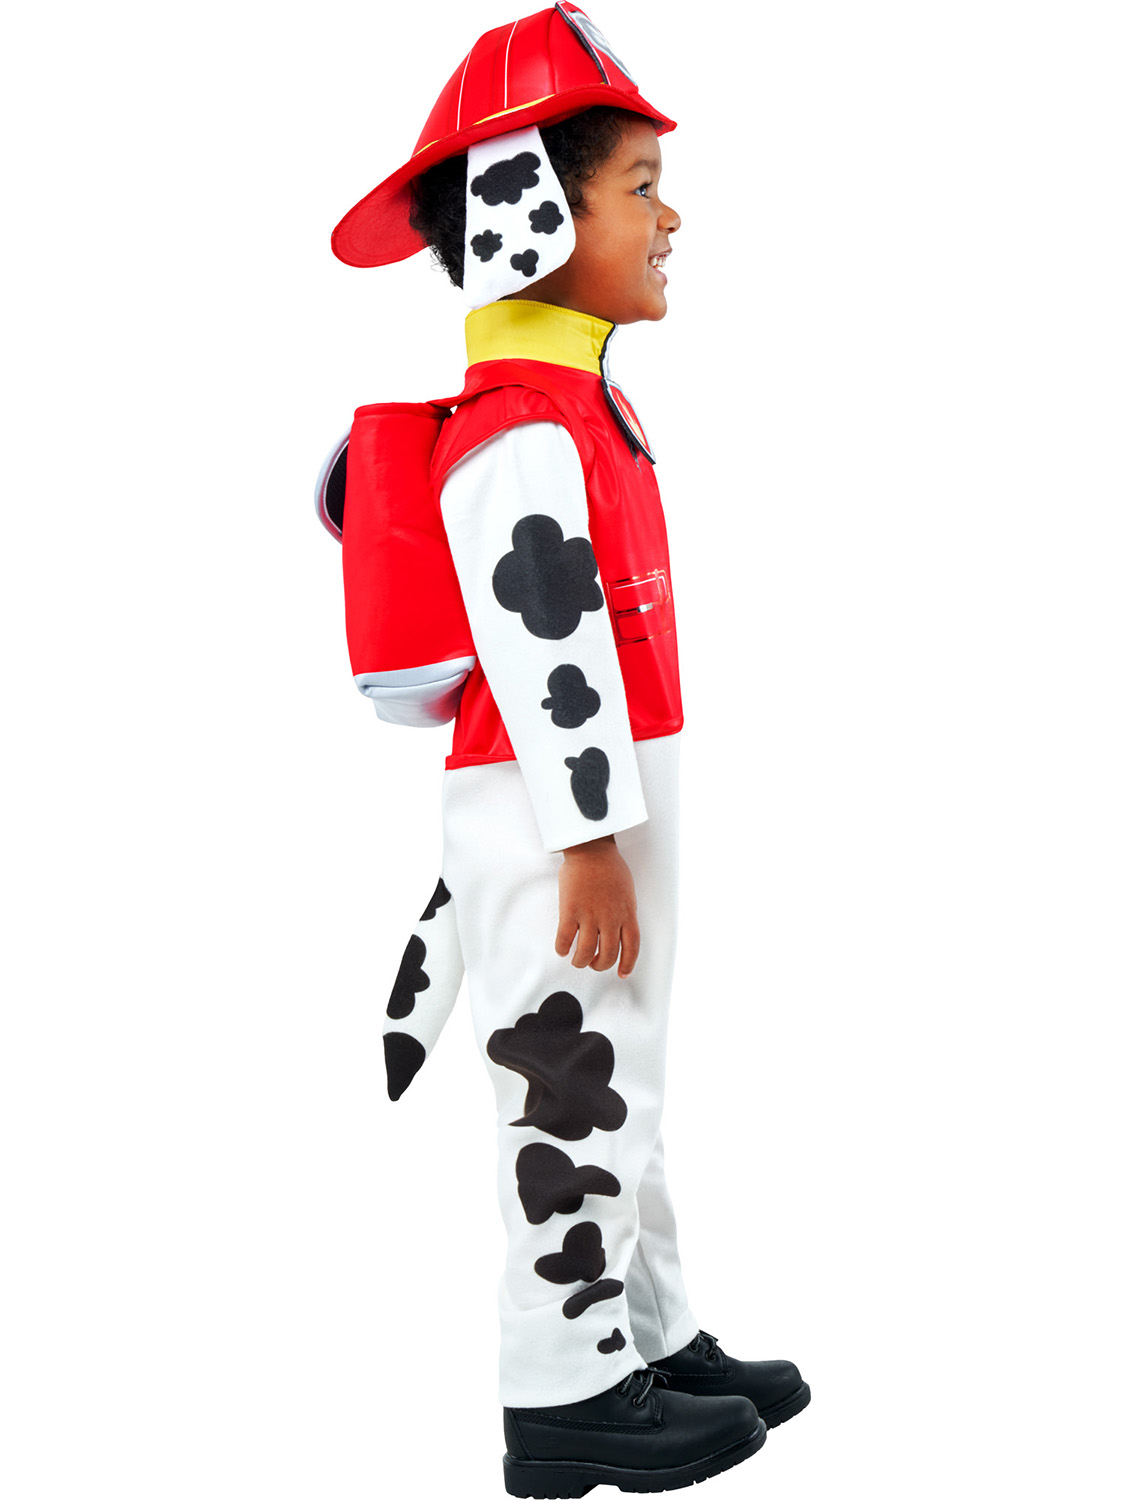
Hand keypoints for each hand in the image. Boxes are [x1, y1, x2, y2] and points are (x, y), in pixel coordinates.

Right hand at [555, 834, 639, 977]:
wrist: (591, 849)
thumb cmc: (609, 866)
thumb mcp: (627, 892)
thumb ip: (624, 911)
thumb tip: (619, 928)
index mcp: (627, 913)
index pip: (632, 947)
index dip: (628, 964)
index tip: (622, 973)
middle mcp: (611, 918)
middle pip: (608, 955)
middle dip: (600, 965)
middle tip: (593, 963)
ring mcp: (590, 915)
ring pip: (586, 952)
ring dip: (580, 961)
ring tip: (577, 960)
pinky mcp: (571, 910)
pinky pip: (565, 939)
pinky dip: (563, 948)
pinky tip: (562, 948)